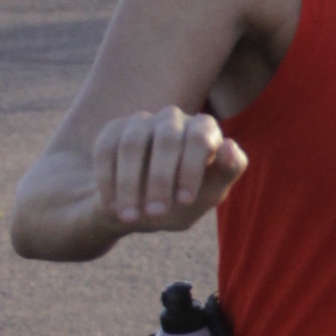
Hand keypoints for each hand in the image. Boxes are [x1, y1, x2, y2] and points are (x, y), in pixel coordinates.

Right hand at [90, 105, 249, 234]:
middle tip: (156, 214)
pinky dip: (108, 180)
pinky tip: (112, 206)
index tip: (185, 201)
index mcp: (204, 128)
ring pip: (132, 144)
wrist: (141, 208)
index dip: (191, 169)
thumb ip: (228, 171)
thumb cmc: (185, 198)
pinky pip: (106, 149)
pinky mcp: (113, 130)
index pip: (199, 138)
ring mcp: (141, 121)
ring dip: (130, 183)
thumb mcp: (210, 193)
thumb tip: (230, 146)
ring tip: (130, 217)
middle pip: (166, 139)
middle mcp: (173, 118)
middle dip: (160, 179)